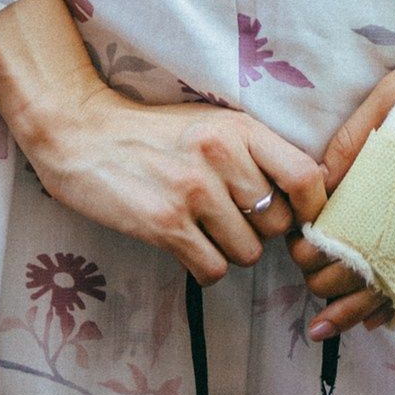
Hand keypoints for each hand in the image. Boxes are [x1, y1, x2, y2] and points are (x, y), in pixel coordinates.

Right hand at [0, 0, 324, 284]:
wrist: (82, 134)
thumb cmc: (155, 134)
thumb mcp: (212, 125)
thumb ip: (256, 152)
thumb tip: (307, 192)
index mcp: (239, 128)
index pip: (305, 177)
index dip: (312, 208)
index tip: (297, 218)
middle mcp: (221, 156)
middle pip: (276, 224)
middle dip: (258, 230)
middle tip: (227, 217)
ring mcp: (192, 192)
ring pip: (247, 253)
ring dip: (229, 250)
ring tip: (201, 227)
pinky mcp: (164, 224)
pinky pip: (213, 270)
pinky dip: (204, 266)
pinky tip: (185, 244)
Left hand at [291, 66, 394, 340]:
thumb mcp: (392, 99)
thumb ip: (353, 140)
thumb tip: (319, 182)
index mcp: (394, 185)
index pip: (343, 235)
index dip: (315, 250)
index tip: (299, 250)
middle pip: (361, 270)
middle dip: (328, 281)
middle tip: (307, 278)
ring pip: (388, 289)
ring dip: (353, 311)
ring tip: (321, 329)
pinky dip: (393, 307)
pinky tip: (374, 321)